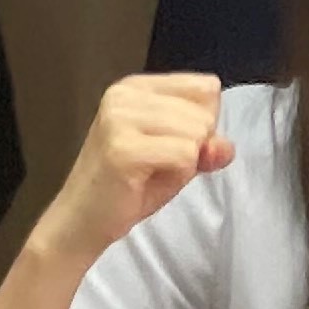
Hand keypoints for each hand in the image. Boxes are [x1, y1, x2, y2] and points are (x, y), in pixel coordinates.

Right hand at [35, 73, 232, 266]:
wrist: (82, 222)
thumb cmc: (128, 186)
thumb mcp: (177, 157)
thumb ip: (206, 145)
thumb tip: (226, 147)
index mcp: (136, 86)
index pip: (207, 88)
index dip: (203, 123)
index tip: (171, 145)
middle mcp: (125, 94)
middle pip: (206, 112)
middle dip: (195, 146)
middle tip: (157, 165)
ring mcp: (120, 118)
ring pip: (197, 133)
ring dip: (185, 162)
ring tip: (150, 172)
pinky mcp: (123, 148)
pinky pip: (185, 154)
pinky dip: (178, 175)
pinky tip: (146, 181)